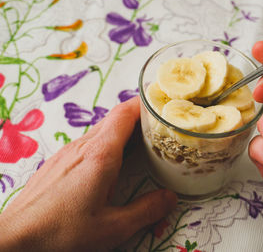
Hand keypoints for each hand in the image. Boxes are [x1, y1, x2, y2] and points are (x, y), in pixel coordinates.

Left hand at [0, 97, 176, 250]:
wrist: (15, 239)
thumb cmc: (61, 232)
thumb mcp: (112, 227)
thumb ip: (146, 210)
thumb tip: (169, 198)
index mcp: (101, 155)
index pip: (125, 114)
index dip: (145, 103)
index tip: (162, 102)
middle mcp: (83, 147)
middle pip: (115, 119)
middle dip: (140, 118)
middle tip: (160, 126)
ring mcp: (68, 152)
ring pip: (102, 130)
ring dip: (123, 132)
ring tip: (142, 143)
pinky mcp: (59, 162)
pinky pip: (89, 143)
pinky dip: (107, 143)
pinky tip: (112, 163)